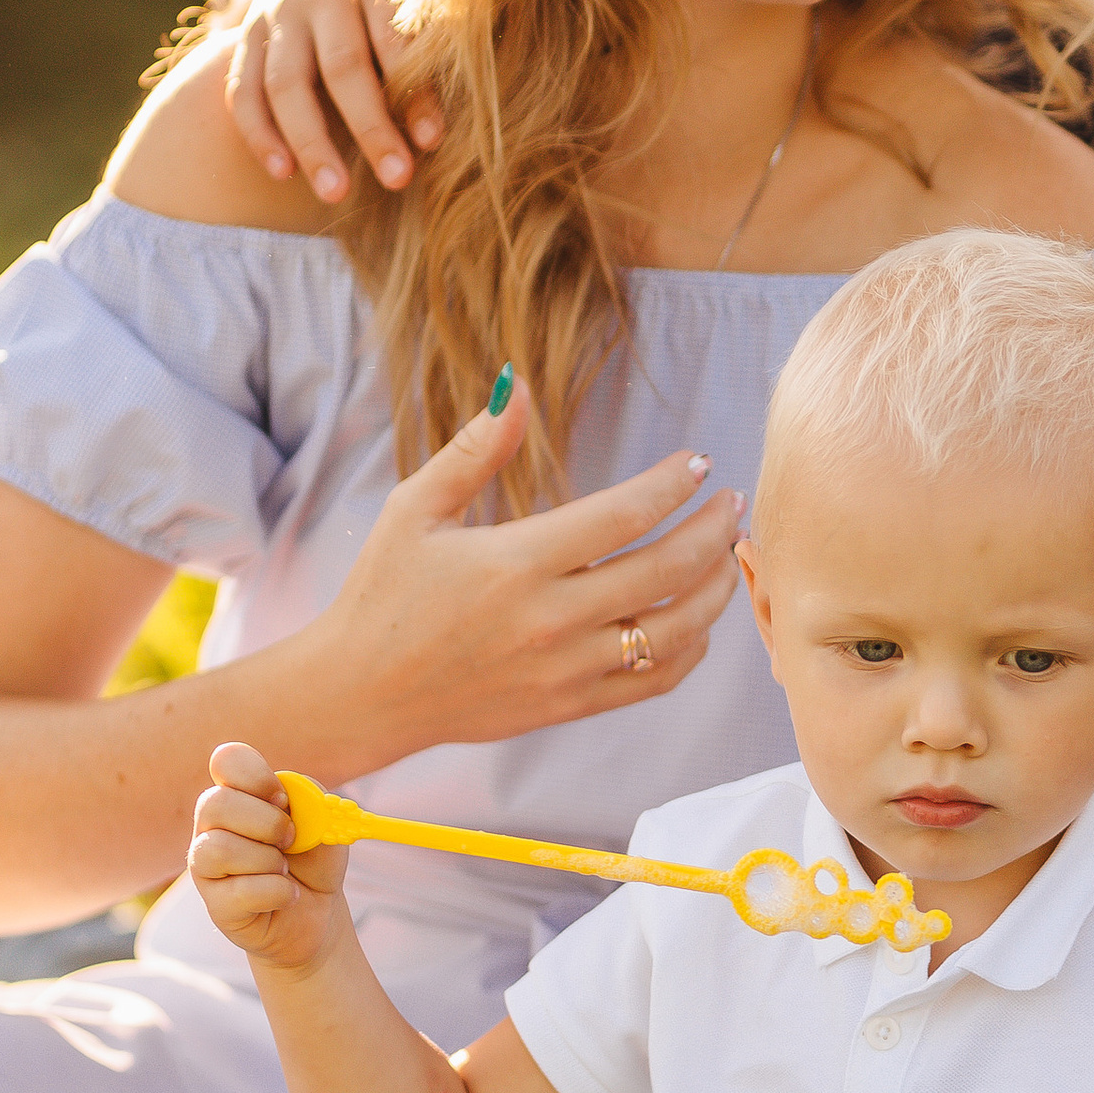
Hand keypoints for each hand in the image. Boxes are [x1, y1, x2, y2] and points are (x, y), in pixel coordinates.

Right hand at [188, 742, 349, 974]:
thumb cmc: (313, 860)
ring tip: (284, 870)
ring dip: (268, 860)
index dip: (256, 775)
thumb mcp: (325, 822)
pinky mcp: (216, 905)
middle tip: (291, 839)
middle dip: (267, 822)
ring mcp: (207, 867)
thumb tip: (288, 800)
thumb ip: (311, 801)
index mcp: (239, 794)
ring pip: (218, 849)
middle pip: (215, 803)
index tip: (283, 798)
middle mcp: (212, 826)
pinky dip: (277, 892)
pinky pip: (239, 891)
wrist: (318, 911)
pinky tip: (286, 895)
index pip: (226, 760)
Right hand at [221, 0, 438, 200]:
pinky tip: (282, 173)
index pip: (393, 37)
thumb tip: (460, 111)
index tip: (433, 141)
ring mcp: (275, 14)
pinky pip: (242, 89)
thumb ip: (430, 36)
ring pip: (284, 82)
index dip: (413, 90)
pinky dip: (259, 133)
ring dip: (310, 142)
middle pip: (340, 64)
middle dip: (369, 126)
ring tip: (334, 193)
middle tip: (397, 179)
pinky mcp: (244, 36)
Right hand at [310, 376, 743, 763]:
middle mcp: (551, 618)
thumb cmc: (383, 594)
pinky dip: (690, 649)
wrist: (361, 693)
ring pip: (675, 630)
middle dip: (713, 530)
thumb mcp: (414, 509)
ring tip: (728, 556)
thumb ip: (473, 449)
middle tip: (732, 504)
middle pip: (666, 569)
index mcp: (517, 562)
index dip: (673, 484)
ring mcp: (565, 668)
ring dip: (715, 589)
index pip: (625, 515)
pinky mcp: (568, 706)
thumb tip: (516, 386)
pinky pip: (653, 681)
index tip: (697, 463)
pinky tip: (696, 620)